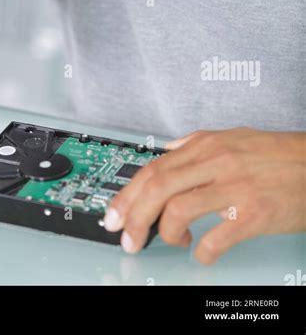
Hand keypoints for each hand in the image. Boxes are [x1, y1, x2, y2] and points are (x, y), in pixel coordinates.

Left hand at [103, 127, 305, 262]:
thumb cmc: (276, 154)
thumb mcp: (231, 137)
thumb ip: (196, 144)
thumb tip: (168, 151)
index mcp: (204, 145)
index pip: (152, 169)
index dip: (126, 195)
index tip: (113, 215)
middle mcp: (214, 162)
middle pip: (156, 188)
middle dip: (134, 217)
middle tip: (127, 239)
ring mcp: (233, 187)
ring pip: (177, 210)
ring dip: (165, 234)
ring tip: (175, 241)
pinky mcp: (252, 214)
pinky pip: (213, 239)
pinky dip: (200, 252)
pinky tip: (202, 252)